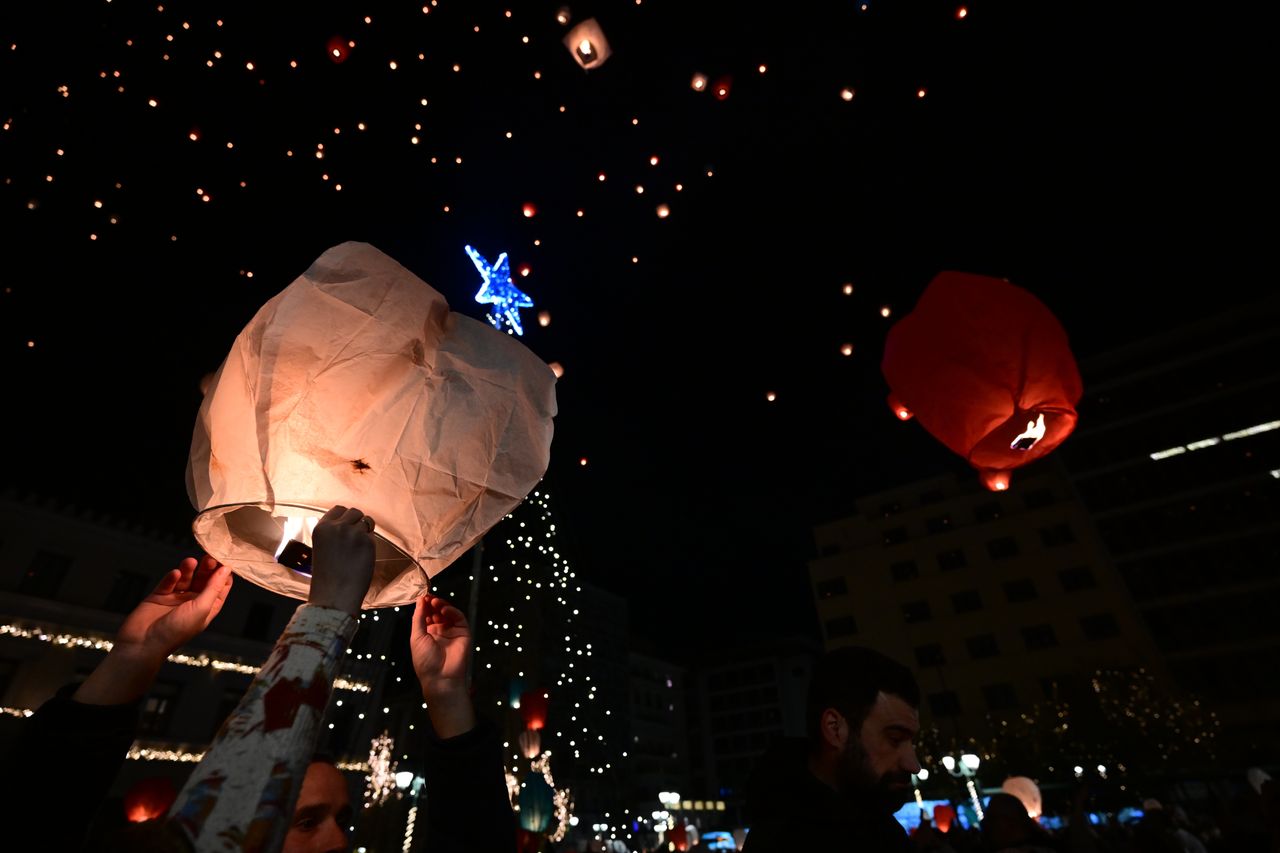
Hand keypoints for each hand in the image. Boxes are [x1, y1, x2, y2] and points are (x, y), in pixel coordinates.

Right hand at [115, 554, 232, 659]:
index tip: (225, 559)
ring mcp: (176, 599)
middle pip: (204, 580)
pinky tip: (175, 574)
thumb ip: (213, 588)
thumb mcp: (201, 608)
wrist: (142, 644)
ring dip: (189, 569)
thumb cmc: (174, 632)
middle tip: (209, 556)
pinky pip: (168, 582)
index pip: (220, 587)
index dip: (224, 574)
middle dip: (207, 568)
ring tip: (190, 562)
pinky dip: (172, 577)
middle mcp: (193, 603)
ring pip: (186, 578)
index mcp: (207, 609)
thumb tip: (226, 570)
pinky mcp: (159, 596)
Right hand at [308, 505, 375, 614]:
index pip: (338, 509)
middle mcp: (337, 527)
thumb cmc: (327, 576)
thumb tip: (351, 522)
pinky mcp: (368, 542)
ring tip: (359, 549)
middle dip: (357, 522)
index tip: (347, 527)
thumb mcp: (322, 547)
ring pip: (367, 521)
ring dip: (366, 530)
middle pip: (355, 511)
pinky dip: (370, 544)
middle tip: (355, 539)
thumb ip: (333, 533)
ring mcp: (354, 533)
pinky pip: (373, 536)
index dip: (345, 518)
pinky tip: (362, 558)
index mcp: (322, 528)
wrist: (335, 595)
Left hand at [411, 593, 474, 737]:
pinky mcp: (463, 633)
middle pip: (437, 611)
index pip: (427, 614)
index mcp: (427, 633)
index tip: (421, 596)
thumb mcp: (416, 637)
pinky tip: (444, 609)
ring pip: (448, 613)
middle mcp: (440, 631)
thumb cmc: (425, 661)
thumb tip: (420, 600)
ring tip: (434, 601)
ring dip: (441, 605)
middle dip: (432, 603)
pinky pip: (459, 618)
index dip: (424, 605)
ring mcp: (452, 631)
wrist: (440, 677)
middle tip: (428, 596)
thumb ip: (418, 618)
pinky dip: (452, 611)